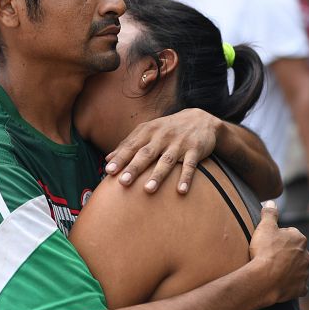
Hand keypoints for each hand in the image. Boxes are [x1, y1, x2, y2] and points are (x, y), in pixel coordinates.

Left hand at [104, 108, 221, 193]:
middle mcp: (162, 136)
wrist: (200, 118)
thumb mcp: (148, 131)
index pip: (131, 146)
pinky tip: (181, 191)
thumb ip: (128, 144)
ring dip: (157, 175)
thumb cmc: (168, 129)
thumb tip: (107, 159)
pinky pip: (190, 166)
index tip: (109, 171)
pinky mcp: (195, 149)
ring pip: (167, 161)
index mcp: (148, 131)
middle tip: (123, 182)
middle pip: (146, 153)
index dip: (120, 158)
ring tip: (148, 190)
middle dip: (134, 168)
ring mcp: (179, 143)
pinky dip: (186, 178)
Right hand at [249, 201, 308, 302]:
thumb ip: (270, 213)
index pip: (290, 234)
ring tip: (273, 270)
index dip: (278, 237)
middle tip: (270, 256)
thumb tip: (271, 202)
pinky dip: (292, 284)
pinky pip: (298, 285)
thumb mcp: (264, 227)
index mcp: (300, 238)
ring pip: (298, 268)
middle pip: (296, 251)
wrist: (264, 279)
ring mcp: (305, 273)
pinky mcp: (301, 288)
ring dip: (289, 268)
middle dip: (286, 253)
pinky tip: (282, 284)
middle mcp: (307, 255)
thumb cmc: (265, 251)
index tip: (268, 242)